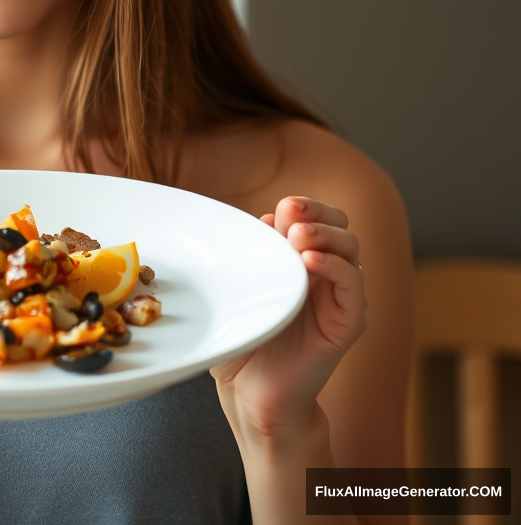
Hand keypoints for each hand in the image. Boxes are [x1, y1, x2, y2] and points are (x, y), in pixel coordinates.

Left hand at [210, 195, 366, 439]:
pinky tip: (311, 263)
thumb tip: (268, 219)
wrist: (250, 391)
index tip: (286, 206)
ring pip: (351, 250)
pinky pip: (355, 287)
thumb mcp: (242, 288)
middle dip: (318, 214)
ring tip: (298, 238)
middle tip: (292, 216)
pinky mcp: (348, 324)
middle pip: (340, 227)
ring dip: (325, 235)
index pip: (318, 218)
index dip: (307, 207)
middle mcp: (324, 275)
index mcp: (299, 261)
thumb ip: (254, 252)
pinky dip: (337, 268)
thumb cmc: (244, 338)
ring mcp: (338, 298)